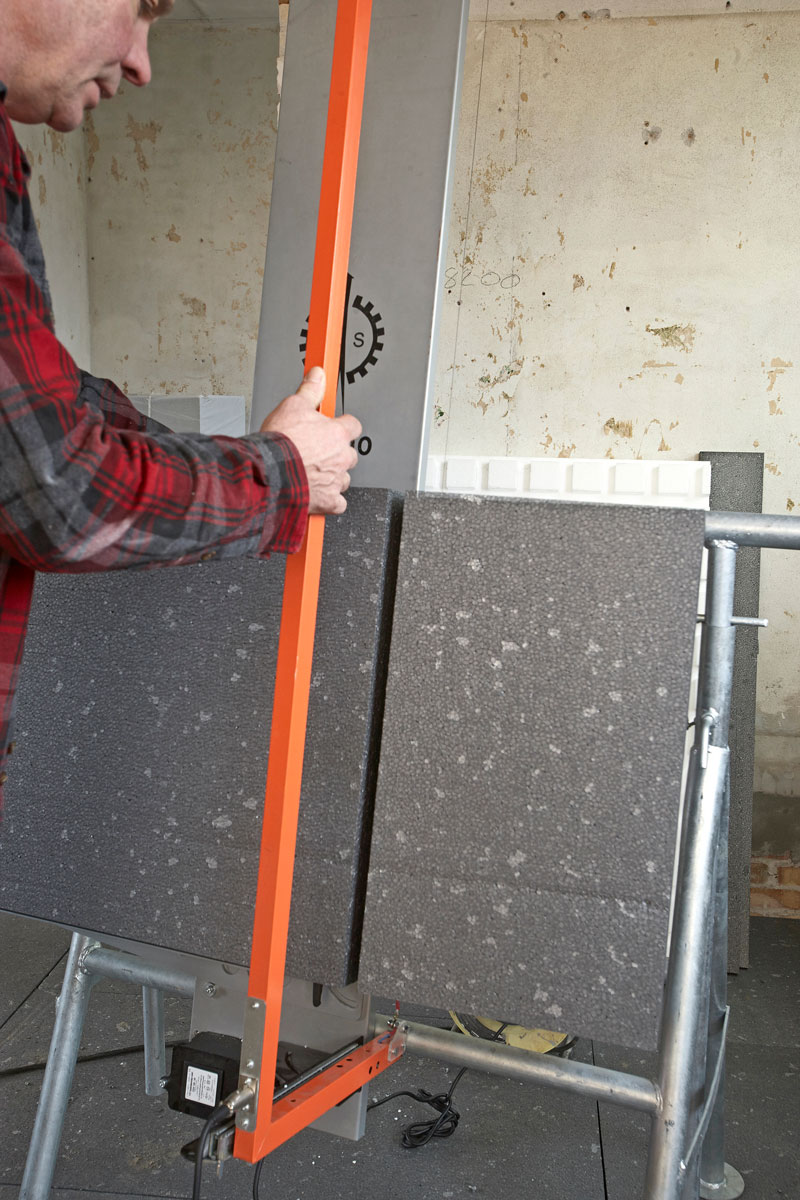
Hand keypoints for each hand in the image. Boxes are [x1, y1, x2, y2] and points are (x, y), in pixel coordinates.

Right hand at [260, 367, 361, 514]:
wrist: (267, 473)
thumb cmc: (280, 443)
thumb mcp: (292, 405)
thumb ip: (310, 390)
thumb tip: (318, 374)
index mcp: (337, 433)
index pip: (353, 426)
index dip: (342, 427)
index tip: (333, 428)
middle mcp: (341, 457)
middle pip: (349, 454)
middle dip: (336, 453)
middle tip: (317, 451)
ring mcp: (336, 480)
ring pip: (343, 478)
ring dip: (332, 475)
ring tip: (312, 471)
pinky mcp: (329, 501)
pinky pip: (338, 503)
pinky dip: (330, 500)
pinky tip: (317, 493)